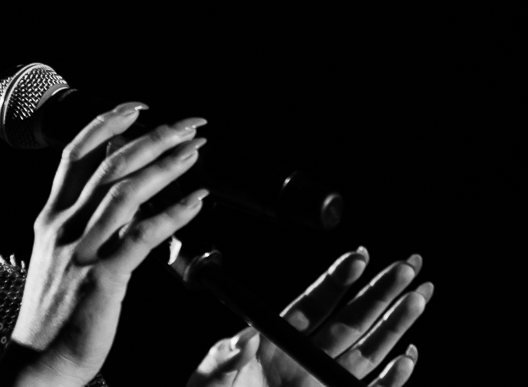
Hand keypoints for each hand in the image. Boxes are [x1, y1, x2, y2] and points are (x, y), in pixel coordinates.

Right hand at [0, 104, 208, 386]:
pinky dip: (174, 214)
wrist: (39, 360)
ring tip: (196, 151)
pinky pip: (142, 236)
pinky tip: (197, 201)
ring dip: (166, 166)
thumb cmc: (54, 310)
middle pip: (110, 165)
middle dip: (153, 138)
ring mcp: (82, 250)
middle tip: (188, 125)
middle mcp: (64, 226)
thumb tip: (117, 183)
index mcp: (52, 216)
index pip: (76, 153)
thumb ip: (85, 217)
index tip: (139, 107)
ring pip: (126, 192)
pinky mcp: (103, 278)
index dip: (107, 124)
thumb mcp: (58, 253)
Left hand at [189, 249, 432, 386]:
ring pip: (368, 350)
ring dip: (395, 324)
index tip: (358, 255)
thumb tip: (242, 338)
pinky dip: (392, 378)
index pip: (313, 303)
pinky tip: (407, 355)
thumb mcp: (210, 380)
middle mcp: (304, 358)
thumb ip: (225, 358)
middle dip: (381, 292)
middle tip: (409, 263)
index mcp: (276, 339)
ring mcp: (321, 382)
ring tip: (420, 295)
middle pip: (350, 320)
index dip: (337, 280)